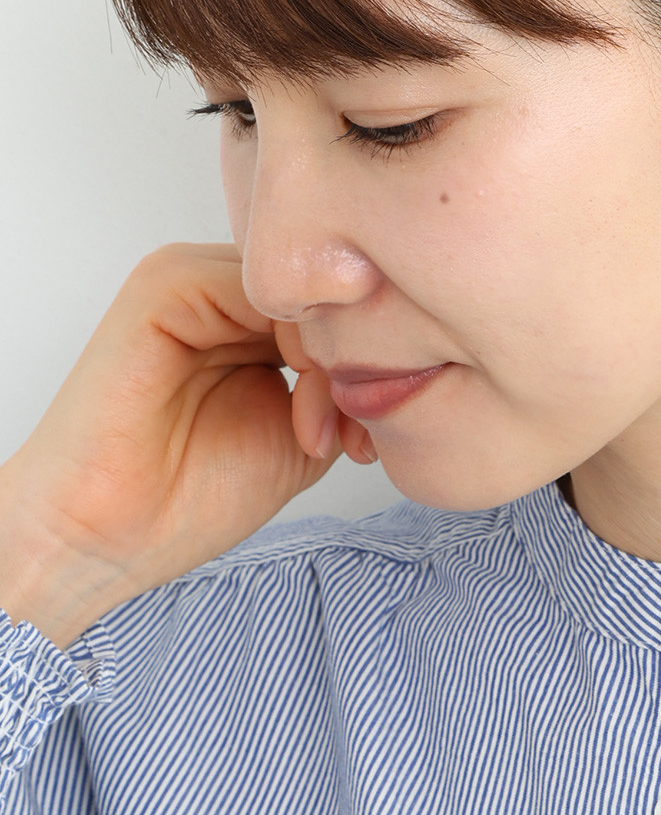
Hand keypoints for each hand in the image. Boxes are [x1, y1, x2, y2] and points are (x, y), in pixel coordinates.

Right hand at [0, 242, 373, 647]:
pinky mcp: (166, 283)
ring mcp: (195, 277)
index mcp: (252, 316)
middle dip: (360, 358)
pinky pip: (262, 288)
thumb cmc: (193, 494)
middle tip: (359, 434)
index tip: (375, 433)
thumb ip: (348, 385)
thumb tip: (397, 353)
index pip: (340, 302)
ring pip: (304, 290)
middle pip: (327, 291)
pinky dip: (298, 347)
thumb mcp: (307, 434)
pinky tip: (299, 410)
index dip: (374, 356)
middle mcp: (227, 288)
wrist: (108, 537)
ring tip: (320, 431)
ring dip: (333, 358)